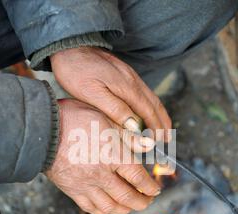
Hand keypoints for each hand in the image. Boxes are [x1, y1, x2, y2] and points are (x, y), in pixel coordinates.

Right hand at [45, 99, 160, 213]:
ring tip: (131, 207)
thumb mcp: (105, 118)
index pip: (138, 178)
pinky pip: (91, 207)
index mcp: (114, 156)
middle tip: (148, 201)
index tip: (155, 189)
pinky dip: (103, 211)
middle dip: (142, 202)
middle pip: (128, 196)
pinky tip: (108, 208)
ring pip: (111, 206)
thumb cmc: (74, 119)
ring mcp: (86, 185)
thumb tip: (148, 144)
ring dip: (125, 209)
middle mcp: (102, 174)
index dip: (150, 187)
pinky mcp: (72, 190)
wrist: (43, 130)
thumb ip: (128, 134)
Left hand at [50, 47, 171, 140]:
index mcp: (127, 88)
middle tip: (168, 139)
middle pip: (154, 104)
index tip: (161, 142)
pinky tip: (147, 110)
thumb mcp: (92, 93)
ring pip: (151, 97)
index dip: (156, 128)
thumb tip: (135, 126)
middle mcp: (133, 81)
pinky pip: (143, 92)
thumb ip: (115, 109)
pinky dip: (150, 104)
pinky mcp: (124, 73)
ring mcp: (129, 75)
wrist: (70, 46)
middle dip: (163, 122)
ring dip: (159, 114)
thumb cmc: (77, 72)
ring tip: (164, 127)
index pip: (148, 112)